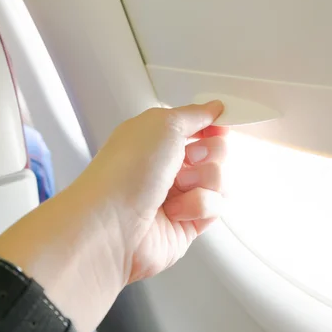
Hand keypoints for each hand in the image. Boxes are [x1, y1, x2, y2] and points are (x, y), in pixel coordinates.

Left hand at [79, 101, 227, 282]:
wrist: (112, 224)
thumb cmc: (126, 171)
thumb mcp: (162, 123)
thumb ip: (195, 113)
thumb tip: (214, 107)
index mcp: (159, 139)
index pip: (199, 127)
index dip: (213, 125)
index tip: (218, 125)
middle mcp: (170, 166)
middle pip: (217, 152)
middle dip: (209, 152)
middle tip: (189, 157)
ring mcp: (180, 195)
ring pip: (220, 180)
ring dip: (203, 180)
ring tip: (177, 186)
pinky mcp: (189, 223)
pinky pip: (215, 208)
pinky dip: (198, 206)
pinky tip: (175, 210)